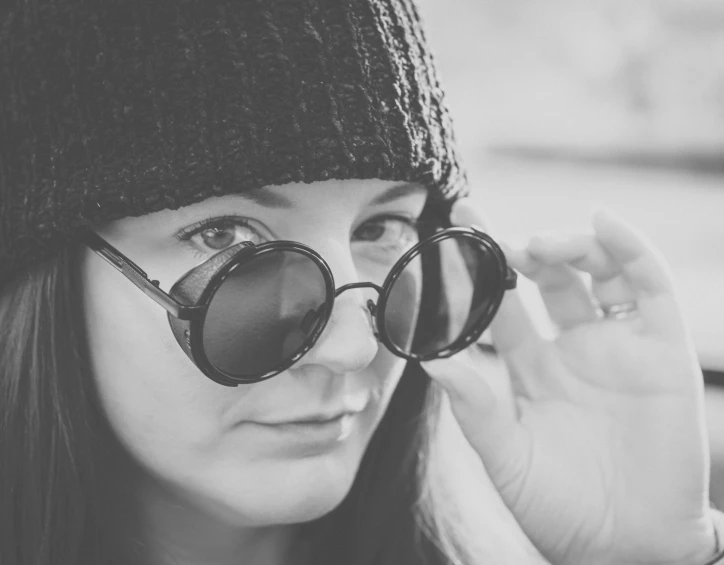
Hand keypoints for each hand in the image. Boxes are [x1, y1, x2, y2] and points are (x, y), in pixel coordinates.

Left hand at [422, 199, 717, 564]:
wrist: (627, 547)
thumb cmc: (558, 508)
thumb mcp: (507, 456)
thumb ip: (474, 406)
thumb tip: (428, 360)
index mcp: (529, 368)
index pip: (498, 305)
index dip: (477, 270)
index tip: (452, 230)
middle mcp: (570, 347)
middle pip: (543, 277)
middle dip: (516, 248)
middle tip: (488, 230)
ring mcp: (615, 344)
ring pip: (593, 272)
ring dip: (566, 245)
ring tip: (535, 246)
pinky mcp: (661, 348)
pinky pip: (648, 287)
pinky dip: (630, 249)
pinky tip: (602, 222)